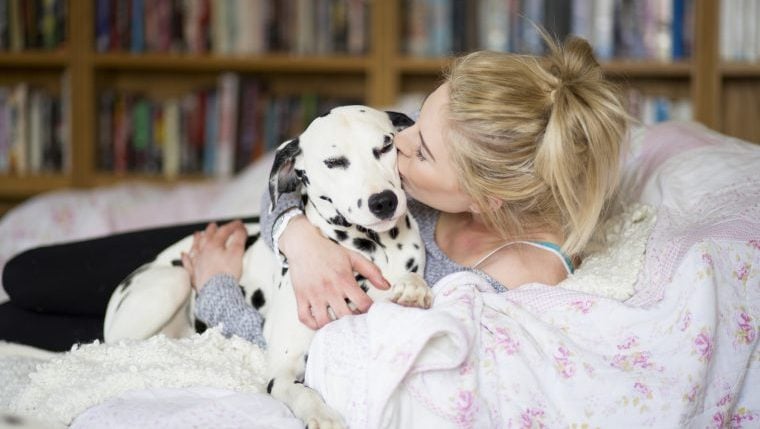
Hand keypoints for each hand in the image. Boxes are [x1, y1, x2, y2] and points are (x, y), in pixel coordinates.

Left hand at [181, 221, 246, 291]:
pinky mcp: (194, 275)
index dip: (233, 226)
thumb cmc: (226, 273)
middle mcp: (203, 252)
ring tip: (197, 234)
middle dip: (212, 230)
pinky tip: (184, 255)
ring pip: (195, 248)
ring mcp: (197, 263)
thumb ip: (239, 238)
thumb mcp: (237, 253)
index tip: (239, 223)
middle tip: (214, 225)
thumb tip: (241, 229)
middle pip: (207, 237)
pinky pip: (188, 264)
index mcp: (214, 245)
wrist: (216, 293)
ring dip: (197, 240)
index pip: (224, 231)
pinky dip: (186, 258)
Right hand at [279, 215, 389, 329]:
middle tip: (355, 321)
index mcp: (344, 279)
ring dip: (333, 327)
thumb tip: (386, 286)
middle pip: (345, 316)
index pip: (363, 303)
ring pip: (324, 322)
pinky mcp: (301, 297)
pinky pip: (305, 318)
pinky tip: (321, 321)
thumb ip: (372, 271)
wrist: (303, 245)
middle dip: (353, 322)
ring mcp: (314, 294)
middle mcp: (329, 288)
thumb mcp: (353, 257)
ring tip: (338, 324)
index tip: (369, 311)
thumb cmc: (329, 252)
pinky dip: (313, 325)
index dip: (369, 310)